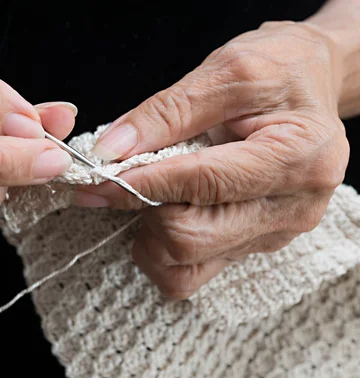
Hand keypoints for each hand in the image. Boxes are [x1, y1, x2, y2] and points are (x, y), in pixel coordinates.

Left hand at [72, 21, 349, 298]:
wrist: (311, 84)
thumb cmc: (279, 70)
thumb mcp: (227, 71)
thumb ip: (166, 112)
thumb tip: (111, 150)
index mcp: (298, 157)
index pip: (204, 184)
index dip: (144, 183)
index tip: (101, 176)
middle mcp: (292, 207)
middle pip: (192, 238)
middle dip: (144, 209)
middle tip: (122, 179)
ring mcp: (275, 233)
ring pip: (187, 266)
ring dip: (149, 235)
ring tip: (149, 195)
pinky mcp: (255, 245)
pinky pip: (194, 272)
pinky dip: (162, 251)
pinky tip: (163, 214)